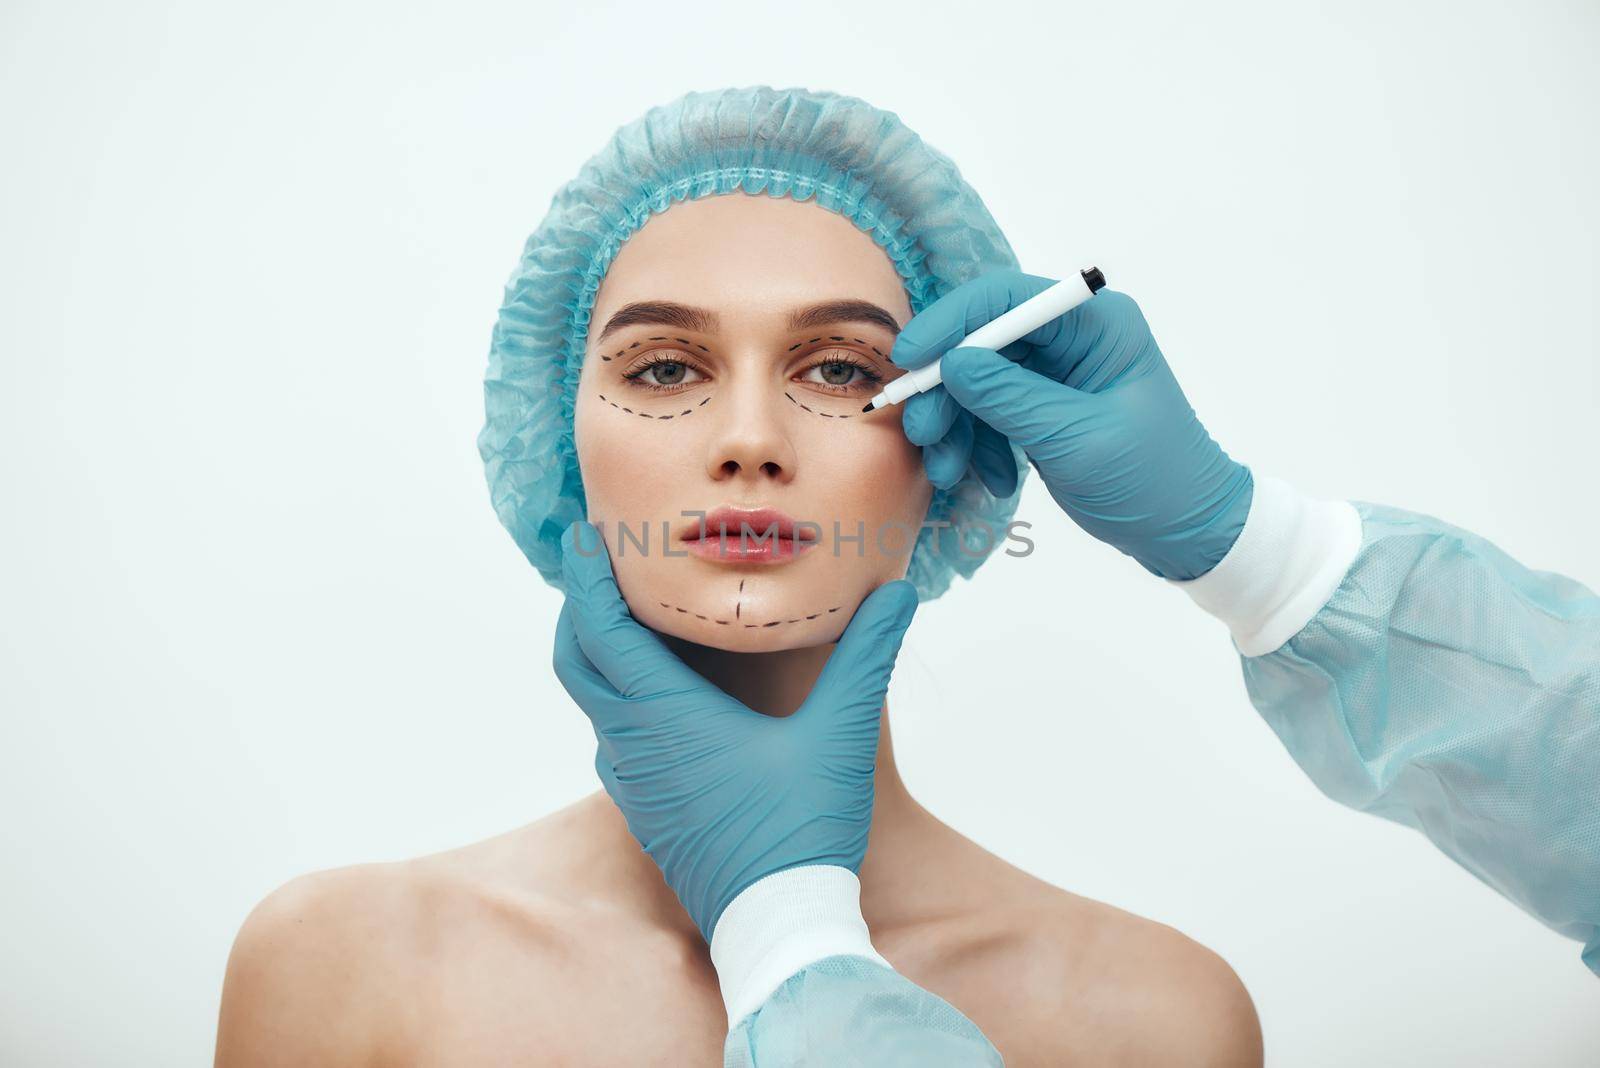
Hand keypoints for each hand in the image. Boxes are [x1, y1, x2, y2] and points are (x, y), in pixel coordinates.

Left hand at [552, 520, 919, 942]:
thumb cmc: (803, 830)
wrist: (777, 929)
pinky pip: (613, 740)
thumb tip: (897, 592)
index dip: (586, 576)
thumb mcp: (839, 734)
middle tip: (599, 569)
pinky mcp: (645, 813)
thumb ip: (867, 656)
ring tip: (632, 621)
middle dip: (580, 608)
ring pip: (593, 704)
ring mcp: (634, 783)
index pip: (601, 629)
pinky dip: (618, 700)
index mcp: (666, 715)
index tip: (582, 533)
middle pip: (576, 661)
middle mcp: (634, 745)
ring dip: (598, 657)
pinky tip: (661, 698)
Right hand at [892, 271, 1252, 580]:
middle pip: (982, 341)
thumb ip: (1011, 399)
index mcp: (1096, 325)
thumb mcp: (1076, 440)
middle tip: (923, 433)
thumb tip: (952, 363)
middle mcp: (1073, 339)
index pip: (1006, 298)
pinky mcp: (1042, 410)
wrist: (1187, 532)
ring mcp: (1055, 375)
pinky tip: (994, 482)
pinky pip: (989, 415)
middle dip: (946, 389)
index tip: (910, 359)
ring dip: (956, 427)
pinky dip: (979, 448)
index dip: (950, 322)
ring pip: (977, 382)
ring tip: (950, 472)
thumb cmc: (1153, 480)